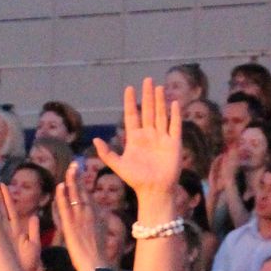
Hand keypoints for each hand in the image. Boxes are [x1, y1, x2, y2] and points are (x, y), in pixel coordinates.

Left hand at [53, 162, 107, 270]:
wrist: (97, 265)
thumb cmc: (98, 253)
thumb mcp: (101, 232)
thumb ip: (97, 221)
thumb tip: (99, 215)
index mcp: (97, 215)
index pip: (88, 195)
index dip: (83, 183)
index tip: (80, 172)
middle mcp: (90, 213)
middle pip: (83, 191)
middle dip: (78, 177)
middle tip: (74, 164)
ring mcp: (81, 219)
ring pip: (75, 196)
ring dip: (71, 181)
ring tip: (69, 169)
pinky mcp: (71, 226)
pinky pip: (65, 208)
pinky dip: (62, 196)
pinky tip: (60, 186)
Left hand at [93, 77, 183, 203]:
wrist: (153, 191)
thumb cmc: (135, 180)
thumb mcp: (118, 165)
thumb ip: (106, 153)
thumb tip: (95, 139)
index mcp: (135, 138)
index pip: (132, 115)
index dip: (131, 102)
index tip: (129, 88)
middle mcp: (149, 135)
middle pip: (148, 111)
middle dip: (148, 95)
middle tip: (147, 79)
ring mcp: (162, 138)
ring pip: (161, 115)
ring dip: (160, 101)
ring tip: (159, 87)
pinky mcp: (173, 144)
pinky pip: (175, 126)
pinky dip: (175, 115)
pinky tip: (174, 103)